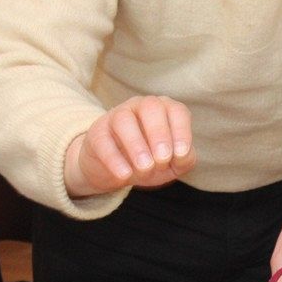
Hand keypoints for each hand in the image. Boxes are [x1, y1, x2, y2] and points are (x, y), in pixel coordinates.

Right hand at [64, 95, 195, 197]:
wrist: (118, 171)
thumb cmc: (153, 161)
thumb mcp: (173, 164)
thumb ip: (185, 159)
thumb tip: (182, 155)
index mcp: (165, 110)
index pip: (177, 110)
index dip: (181, 131)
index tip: (180, 154)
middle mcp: (141, 107)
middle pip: (151, 107)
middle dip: (159, 133)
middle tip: (162, 159)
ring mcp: (117, 116)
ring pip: (124, 120)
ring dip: (136, 145)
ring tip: (145, 167)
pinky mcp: (97, 133)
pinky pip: (103, 140)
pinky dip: (114, 158)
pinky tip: (125, 174)